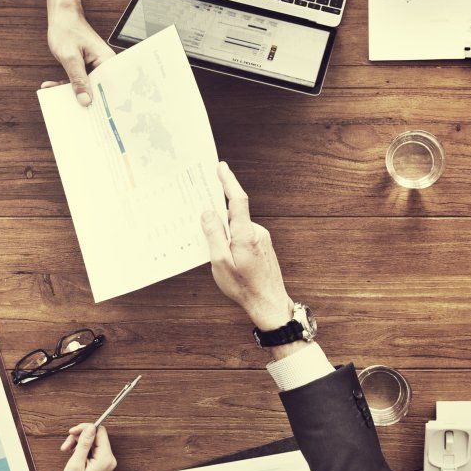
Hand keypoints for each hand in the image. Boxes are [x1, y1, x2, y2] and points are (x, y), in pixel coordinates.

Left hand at [45, 0, 115, 106]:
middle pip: (98, 90)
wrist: (62, 16)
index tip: (93, 116)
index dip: (103, 103)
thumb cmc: (68, 30)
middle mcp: (104, 66)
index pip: (109, 87)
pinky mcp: (86, 68)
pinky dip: (64, 84)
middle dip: (84, 100)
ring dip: (69, 92)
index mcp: (107, 61)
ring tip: (55, 98)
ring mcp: (95, 68)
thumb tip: (85, 100)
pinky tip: (50, 87)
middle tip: (71, 112)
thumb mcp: (70, 57)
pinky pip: (78, 81)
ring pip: (86, 87)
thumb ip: (77, 79)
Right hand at [58, 420, 116, 470]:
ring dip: (78, 443)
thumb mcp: (76, 464)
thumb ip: (84, 444)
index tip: (72, 432)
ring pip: (92, 441)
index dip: (85, 428)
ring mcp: (105, 461)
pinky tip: (72, 454)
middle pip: (95, 436)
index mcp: (105, 458)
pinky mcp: (101, 463)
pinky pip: (92, 449)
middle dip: (79, 437)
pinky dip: (81, 449)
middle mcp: (109, 458)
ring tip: (67, 450)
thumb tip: (90, 427)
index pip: (99, 432)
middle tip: (66, 445)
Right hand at [200, 161, 291, 330]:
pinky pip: (243, 235)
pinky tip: (225, 255)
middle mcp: (256, 232)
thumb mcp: (220, 262)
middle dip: (218, 210)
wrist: (269, 303)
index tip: (220, 167)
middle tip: (201, 206)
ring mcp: (261, 238)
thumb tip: (208, 213)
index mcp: (245, 234)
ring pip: (238, 226)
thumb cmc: (243, 286)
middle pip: (235, 213)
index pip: (237, 199)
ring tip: (211, 246)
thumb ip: (214, 235)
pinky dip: (232, 238)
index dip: (228, 181)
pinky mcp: (263, 245)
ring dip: (224, 231)